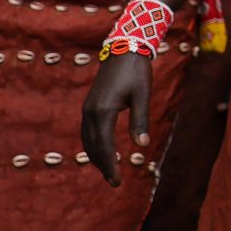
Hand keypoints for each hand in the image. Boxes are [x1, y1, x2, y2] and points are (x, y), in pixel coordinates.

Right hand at [80, 53, 152, 186]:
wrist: (124, 49)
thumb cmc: (137, 71)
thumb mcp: (142, 95)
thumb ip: (140, 120)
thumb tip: (142, 145)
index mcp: (103, 111)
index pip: (104, 146)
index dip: (110, 165)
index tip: (117, 181)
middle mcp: (91, 112)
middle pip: (93, 146)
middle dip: (103, 166)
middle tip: (115, 182)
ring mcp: (87, 109)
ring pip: (88, 140)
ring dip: (97, 157)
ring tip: (109, 171)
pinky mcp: (90, 105)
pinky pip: (88, 131)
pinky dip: (94, 145)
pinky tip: (102, 151)